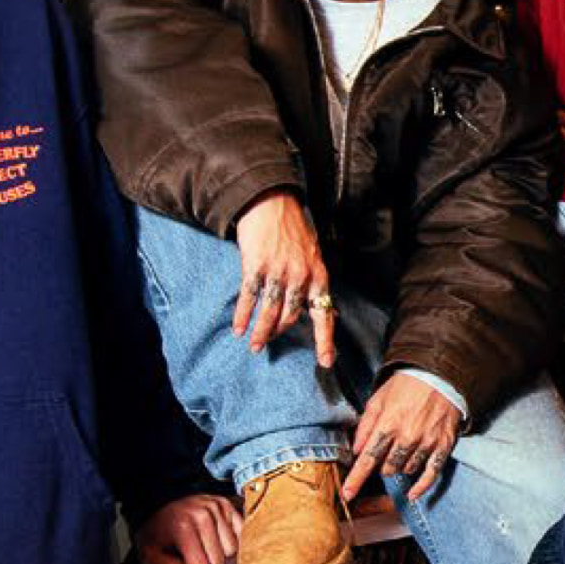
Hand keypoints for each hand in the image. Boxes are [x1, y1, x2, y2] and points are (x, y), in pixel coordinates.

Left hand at [133, 492, 238, 563]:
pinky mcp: (224, 505)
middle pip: (219, 561)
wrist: (157, 505)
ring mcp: (215, 507)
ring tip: (207, 558)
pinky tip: (217, 545)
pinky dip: (231, 543)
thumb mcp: (151, 556)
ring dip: (221, 559)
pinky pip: (240, 534)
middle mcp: (202, 514)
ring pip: (232, 549)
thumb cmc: (156, 530)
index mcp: (182, 527)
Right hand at [233, 193, 333, 367]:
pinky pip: (249, 298)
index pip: (324, 314)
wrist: (270, 202)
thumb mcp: (312, 255)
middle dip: (279, 334)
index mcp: (319, 275)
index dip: (325, 340)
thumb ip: (313, 281)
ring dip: (261, 332)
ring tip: (254, 346)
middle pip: (291, 317)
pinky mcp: (256, 266)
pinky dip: (243, 316)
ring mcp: (278, 272)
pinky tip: (238, 328)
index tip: (326, 361)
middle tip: (268, 345)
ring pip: (270, 312)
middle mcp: (301, 277)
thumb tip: (316, 308)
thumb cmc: (292, 229)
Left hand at [345, 372, 463, 506]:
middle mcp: (407, 438)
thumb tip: (356, 450)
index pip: (367, 459)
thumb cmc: (406, 386)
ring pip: (406, 470)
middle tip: (385, 451)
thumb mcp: (378, 399)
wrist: (441, 377)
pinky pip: (431, 474)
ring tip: (402, 451)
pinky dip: (421, 487)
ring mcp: (427, 443)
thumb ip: (365, 425)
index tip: (347, 494)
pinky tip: (412, 494)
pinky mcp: (443, 446)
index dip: (356, 479)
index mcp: (388, 425)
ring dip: (400, 467)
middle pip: (387, 468)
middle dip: (381, 465)